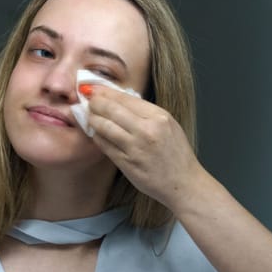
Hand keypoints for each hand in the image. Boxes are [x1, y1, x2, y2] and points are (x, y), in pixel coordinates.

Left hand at [87, 85, 203, 209]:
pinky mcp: (127, 163)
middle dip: (95, 102)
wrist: (183, 182)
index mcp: (159, 117)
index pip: (125, 98)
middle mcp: (147, 131)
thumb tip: (119, 99)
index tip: (95, 89)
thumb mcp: (168, 124)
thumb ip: (146, 112)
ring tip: (89, 115)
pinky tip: (95, 133)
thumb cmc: (176, 153)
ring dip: (93, 119)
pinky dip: (97, 137)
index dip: (106, 92)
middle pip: (111, 109)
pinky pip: (105, 145)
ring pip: (104, 127)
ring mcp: (135, 148)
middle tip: (88, 100)